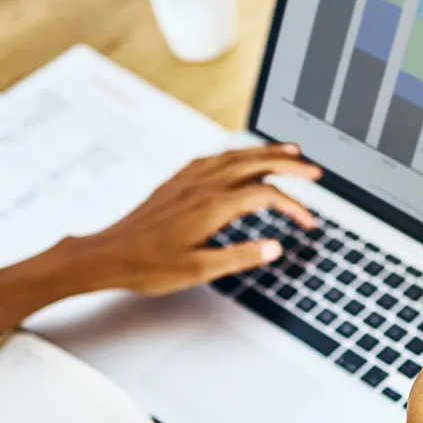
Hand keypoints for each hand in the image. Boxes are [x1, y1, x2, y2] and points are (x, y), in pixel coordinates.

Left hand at [76, 143, 321, 295]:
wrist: (107, 255)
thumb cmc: (147, 265)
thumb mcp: (200, 270)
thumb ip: (241, 256)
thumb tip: (275, 247)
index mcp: (213, 206)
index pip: (266, 196)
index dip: (294, 207)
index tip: (308, 222)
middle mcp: (202, 185)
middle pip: (256, 163)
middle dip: (290, 164)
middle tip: (315, 170)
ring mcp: (188, 179)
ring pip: (236, 155)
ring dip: (266, 152)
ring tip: (289, 152)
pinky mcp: (176, 181)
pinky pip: (214, 157)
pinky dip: (237, 154)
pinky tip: (239, 158)